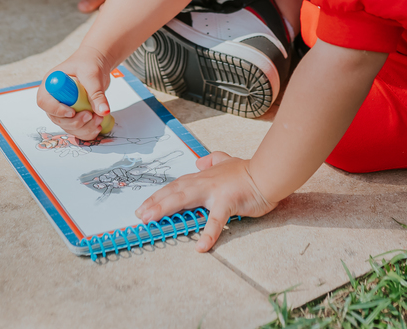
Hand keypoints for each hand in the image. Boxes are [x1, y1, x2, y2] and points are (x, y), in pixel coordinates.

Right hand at [34, 48, 112, 140]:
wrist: (96, 62)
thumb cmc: (89, 63)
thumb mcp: (92, 75)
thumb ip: (96, 93)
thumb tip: (103, 111)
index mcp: (51, 84)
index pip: (44, 102)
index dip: (57, 110)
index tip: (73, 111)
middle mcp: (54, 98)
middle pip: (57, 119)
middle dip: (75, 122)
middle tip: (92, 116)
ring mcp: (63, 108)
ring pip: (68, 127)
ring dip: (84, 128)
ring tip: (99, 118)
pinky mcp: (73, 115)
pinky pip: (77, 129)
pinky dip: (87, 131)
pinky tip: (98, 126)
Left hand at [135, 152, 276, 251]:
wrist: (267, 173)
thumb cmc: (248, 171)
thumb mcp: (226, 160)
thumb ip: (213, 160)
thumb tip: (200, 161)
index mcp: (202, 177)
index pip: (175, 186)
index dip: (158, 195)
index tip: (143, 206)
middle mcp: (203, 182)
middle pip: (173, 192)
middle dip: (154, 202)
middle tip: (139, 214)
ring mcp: (214, 192)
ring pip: (184, 199)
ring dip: (165, 209)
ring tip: (151, 220)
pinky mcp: (228, 203)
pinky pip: (216, 220)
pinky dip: (208, 233)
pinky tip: (200, 246)